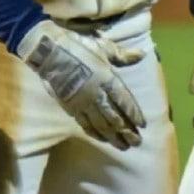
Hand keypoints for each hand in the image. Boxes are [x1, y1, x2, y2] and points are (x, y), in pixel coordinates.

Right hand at [17, 19, 146, 149]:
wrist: (50, 52)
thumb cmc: (79, 47)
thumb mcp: (103, 47)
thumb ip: (123, 55)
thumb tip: (143, 54)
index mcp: (107, 79)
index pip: (125, 101)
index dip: (134, 114)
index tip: (142, 125)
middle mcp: (97, 95)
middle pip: (115, 118)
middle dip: (127, 131)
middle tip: (137, 142)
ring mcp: (83, 103)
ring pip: (101, 125)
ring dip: (113, 137)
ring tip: (123, 146)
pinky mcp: (71, 107)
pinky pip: (85, 124)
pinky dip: (95, 134)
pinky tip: (103, 139)